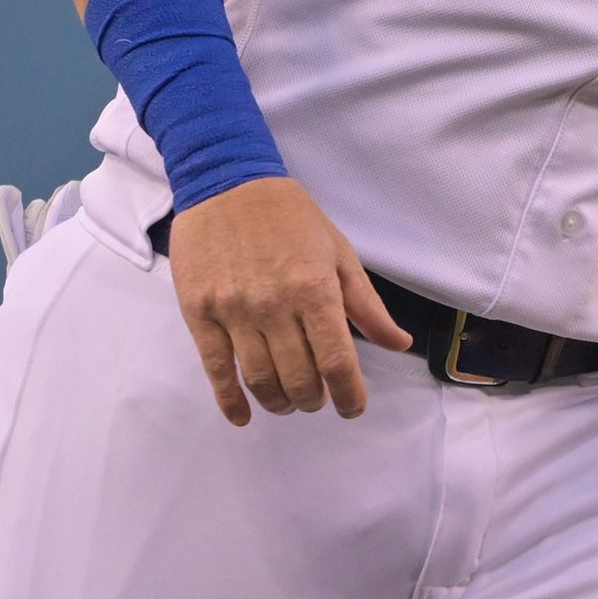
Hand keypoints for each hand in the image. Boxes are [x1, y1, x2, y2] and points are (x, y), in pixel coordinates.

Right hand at [165, 176, 411, 425]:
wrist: (227, 183)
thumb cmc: (290, 217)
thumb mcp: (339, 252)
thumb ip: (367, 304)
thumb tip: (399, 344)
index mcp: (315, 289)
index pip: (337, 361)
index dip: (349, 395)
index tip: (353, 408)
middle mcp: (274, 305)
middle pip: (298, 377)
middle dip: (314, 400)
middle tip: (317, 399)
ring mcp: (233, 311)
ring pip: (260, 379)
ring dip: (279, 402)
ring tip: (288, 402)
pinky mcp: (199, 314)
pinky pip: (216, 370)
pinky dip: (231, 401)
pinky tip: (244, 415)